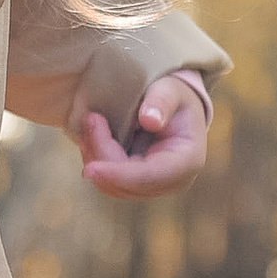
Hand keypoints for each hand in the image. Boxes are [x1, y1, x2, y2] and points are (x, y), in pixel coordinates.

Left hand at [78, 73, 211, 199]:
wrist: (175, 108)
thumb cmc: (174, 97)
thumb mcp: (171, 90)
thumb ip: (162, 101)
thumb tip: (150, 121)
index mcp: (187, 160)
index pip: (150, 176)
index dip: (119, 175)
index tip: (91, 169)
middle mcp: (172, 181)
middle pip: (127, 183)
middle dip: (101, 154)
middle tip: (90, 117)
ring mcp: (153, 186)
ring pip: (113, 186)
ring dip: (95, 157)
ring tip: (90, 122)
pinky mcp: (137, 185)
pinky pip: (109, 182)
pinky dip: (95, 160)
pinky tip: (89, 138)